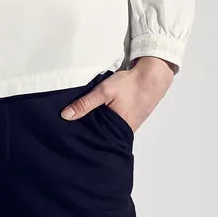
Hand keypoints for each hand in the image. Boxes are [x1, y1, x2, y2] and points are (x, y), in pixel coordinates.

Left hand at [60, 56, 175, 133]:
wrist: (152, 77)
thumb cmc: (130, 84)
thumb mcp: (104, 91)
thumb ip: (85, 103)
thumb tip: (66, 115)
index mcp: (117, 129)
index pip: (94, 138)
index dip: (82, 134)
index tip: (69, 132)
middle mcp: (123, 132)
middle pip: (100, 136)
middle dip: (88, 132)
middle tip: (73, 126)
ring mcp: (128, 128)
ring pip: (107, 131)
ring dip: (97, 126)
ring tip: (84, 121)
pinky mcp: (130, 122)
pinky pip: (113, 126)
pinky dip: (106, 121)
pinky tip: (98, 115)